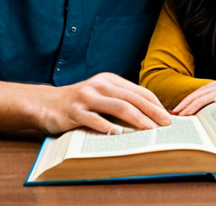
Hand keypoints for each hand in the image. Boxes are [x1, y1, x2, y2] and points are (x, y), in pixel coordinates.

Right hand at [37, 72, 171, 134]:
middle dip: (152, 112)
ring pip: (118, 107)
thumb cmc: (80, 103)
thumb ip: (120, 101)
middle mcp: (99, 85)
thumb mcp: (101, 95)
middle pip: (132, 98)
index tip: (169, 117)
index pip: (139, 91)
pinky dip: (109, 128)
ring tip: (151, 131)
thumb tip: (150, 117)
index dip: (155, 104)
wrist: (46, 103)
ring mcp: (86, 97)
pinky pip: (95, 120)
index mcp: (109, 80)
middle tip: (166, 125)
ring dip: (138, 120)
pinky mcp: (74, 111)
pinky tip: (120, 135)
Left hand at [171, 80, 215, 115]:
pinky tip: (194, 112)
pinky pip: (212, 100)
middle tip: (173, 113)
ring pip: (202, 96)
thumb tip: (215, 116)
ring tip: (180, 114)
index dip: (187, 100)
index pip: (200, 92)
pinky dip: (201, 106)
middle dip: (184, 103)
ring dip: (189, 105)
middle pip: (197, 93)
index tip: (178, 109)